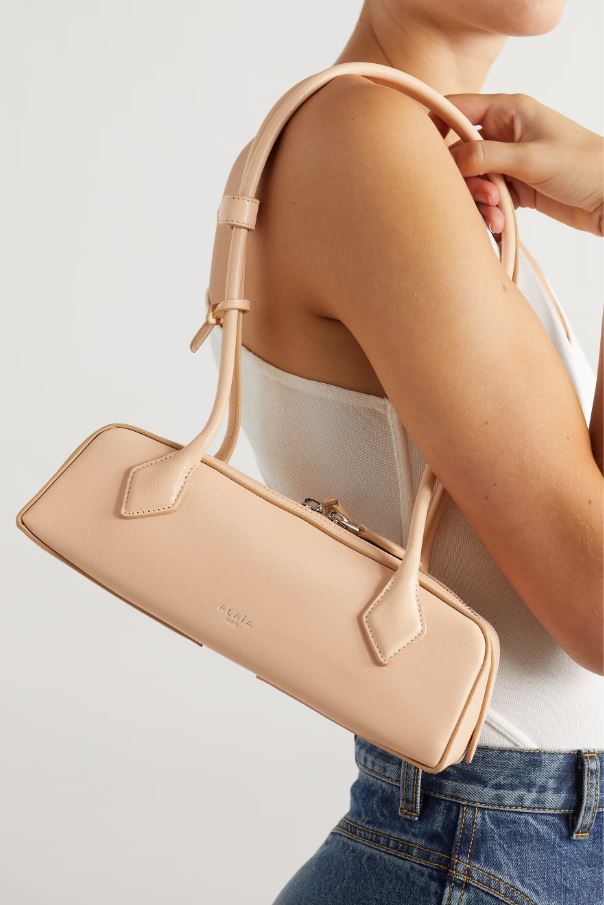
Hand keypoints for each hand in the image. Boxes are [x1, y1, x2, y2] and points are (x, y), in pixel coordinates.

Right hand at [431, 93, 603, 236]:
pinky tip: (500, 223)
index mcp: (508, 111)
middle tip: (484, 196)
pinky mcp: (512, 188)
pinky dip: (488, 213)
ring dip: (477, 201)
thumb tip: (448, 159)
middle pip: (457, 152)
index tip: (420, 154)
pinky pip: (484, 199)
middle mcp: (503, 133)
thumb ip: (486, 156)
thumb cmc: (584, 166)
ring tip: (497, 215)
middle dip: (463, 179)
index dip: (433, 126)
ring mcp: (506, 161)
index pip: (456, 108)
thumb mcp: (531, 159)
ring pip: (469, 180)